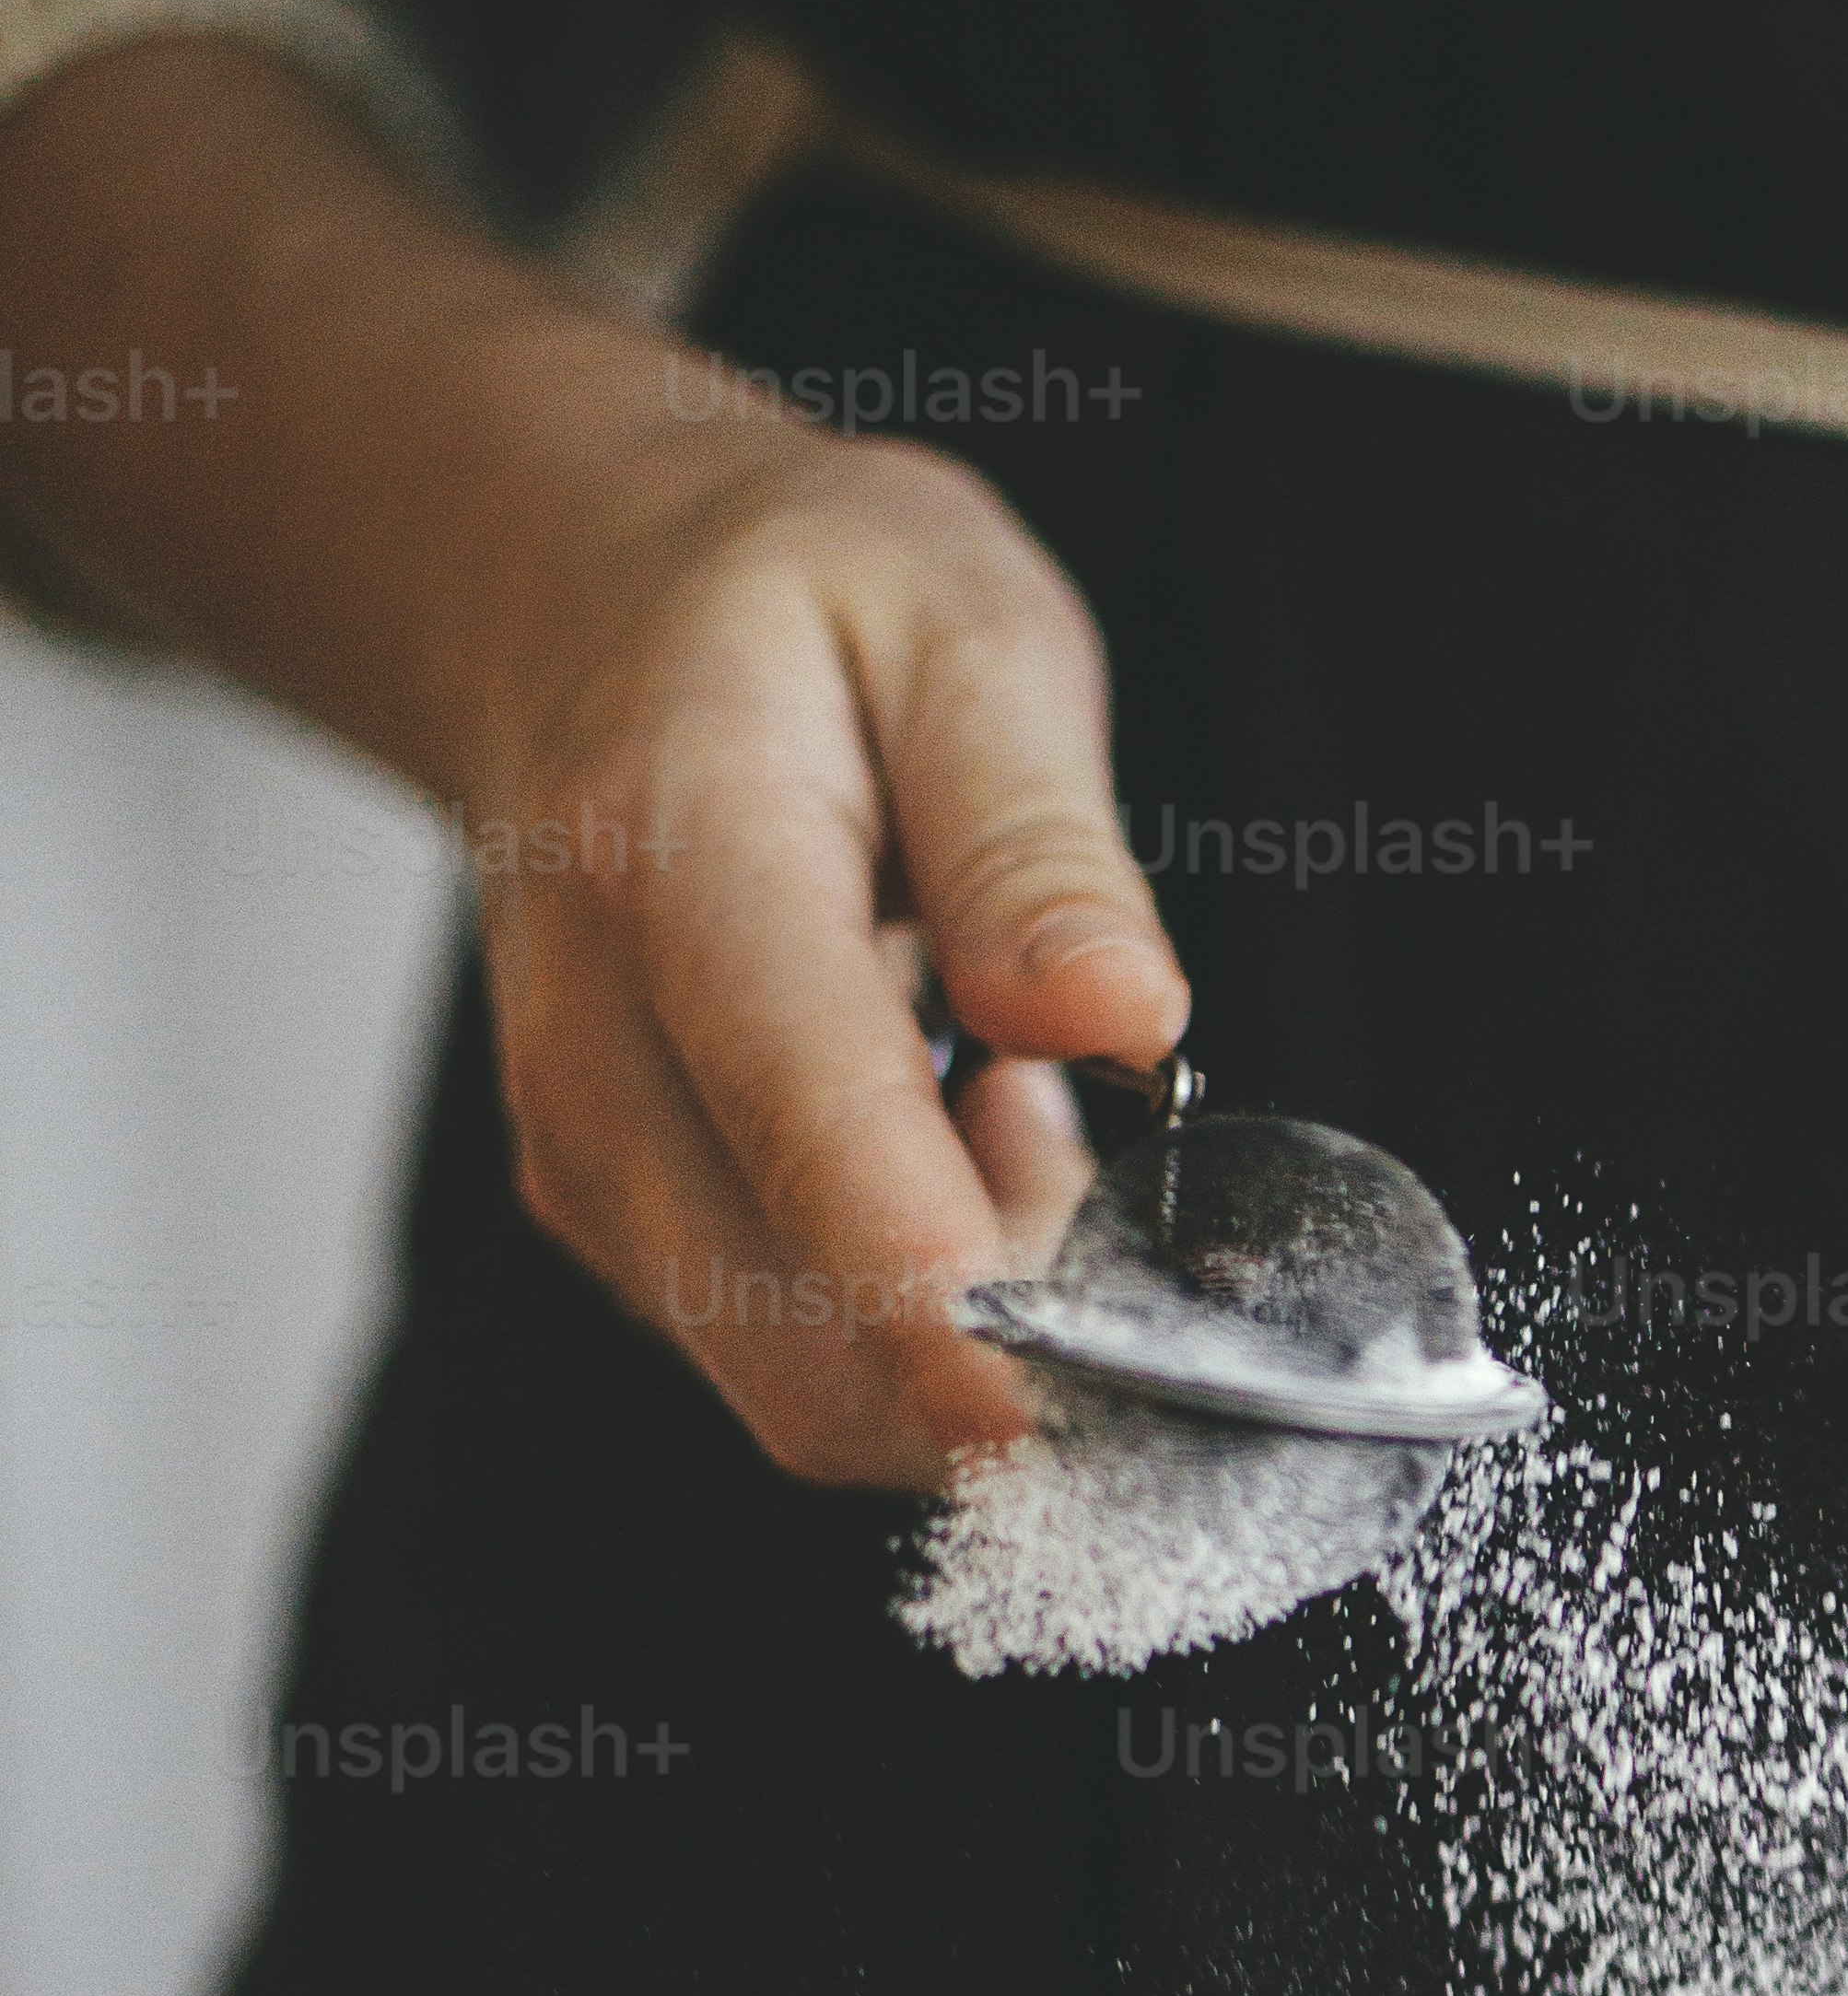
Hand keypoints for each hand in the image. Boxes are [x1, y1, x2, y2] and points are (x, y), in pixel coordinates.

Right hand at [464, 407, 1182, 1481]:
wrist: (572, 610)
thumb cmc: (786, 608)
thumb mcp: (964, 631)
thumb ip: (1038, 842)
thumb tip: (1126, 1020)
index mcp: (682, 869)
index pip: (815, 1133)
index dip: (961, 1306)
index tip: (1098, 1382)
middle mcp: (596, 1053)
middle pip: (812, 1336)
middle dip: (1023, 1333)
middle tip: (1098, 1133)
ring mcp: (592, 1165)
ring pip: (810, 1387)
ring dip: (981, 1320)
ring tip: (1008, 1088)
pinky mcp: (623, 1230)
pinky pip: (797, 1360)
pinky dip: (924, 1309)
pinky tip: (948, 1128)